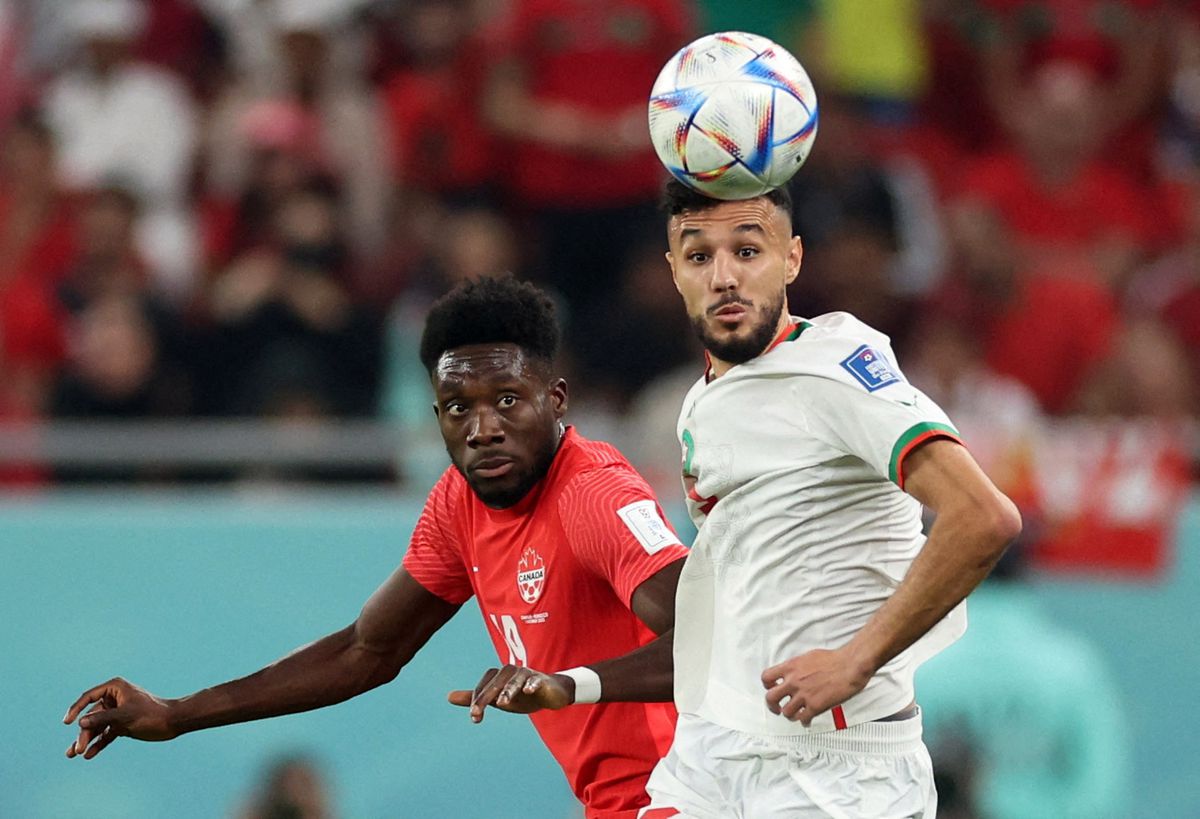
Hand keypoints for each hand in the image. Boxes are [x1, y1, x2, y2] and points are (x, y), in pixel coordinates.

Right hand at [63, 677, 177, 758]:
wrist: (171, 722)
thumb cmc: (151, 713)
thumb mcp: (125, 715)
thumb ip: (103, 718)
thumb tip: (80, 723)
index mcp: (114, 688)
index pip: (88, 697)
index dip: (75, 709)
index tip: (66, 722)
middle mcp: (113, 699)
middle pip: (91, 716)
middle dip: (83, 733)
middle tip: (77, 750)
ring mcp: (117, 713)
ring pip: (96, 727)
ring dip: (86, 740)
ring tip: (74, 754)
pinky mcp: (121, 725)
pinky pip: (105, 734)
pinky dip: (98, 743)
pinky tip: (89, 755)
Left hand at [447, 665, 573, 722]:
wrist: (551, 694)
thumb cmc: (521, 696)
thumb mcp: (497, 699)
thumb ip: (474, 698)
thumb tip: (448, 697)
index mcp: (499, 676)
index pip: (484, 686)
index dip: (477, 700)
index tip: (474, 717)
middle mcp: (511, 672)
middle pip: (496, 681)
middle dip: (486, 696)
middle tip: (477, 713)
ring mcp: (527, 674)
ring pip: (515, 678)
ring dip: (508, 689)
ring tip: (502, 703)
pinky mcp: (542, 679)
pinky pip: (536, 679)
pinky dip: (532, 683)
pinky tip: (528, 690)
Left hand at [761, 648, 872, 726]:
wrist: (849, 666)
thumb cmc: (834, 659)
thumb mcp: (808, 656)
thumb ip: (797, 666)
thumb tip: (793, 672)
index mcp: (791, 667)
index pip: (767, 677)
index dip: (767, 685)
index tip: (771, 688)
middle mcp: (794, 681)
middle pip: (771, 698)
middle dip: (772, 706)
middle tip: (776, 708)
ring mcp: (804, 695)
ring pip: (786, 712)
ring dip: (790, 715)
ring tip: (795, 715)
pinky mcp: (815, 706)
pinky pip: (803, 719)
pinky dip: (804, 722)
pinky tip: (807, 720)